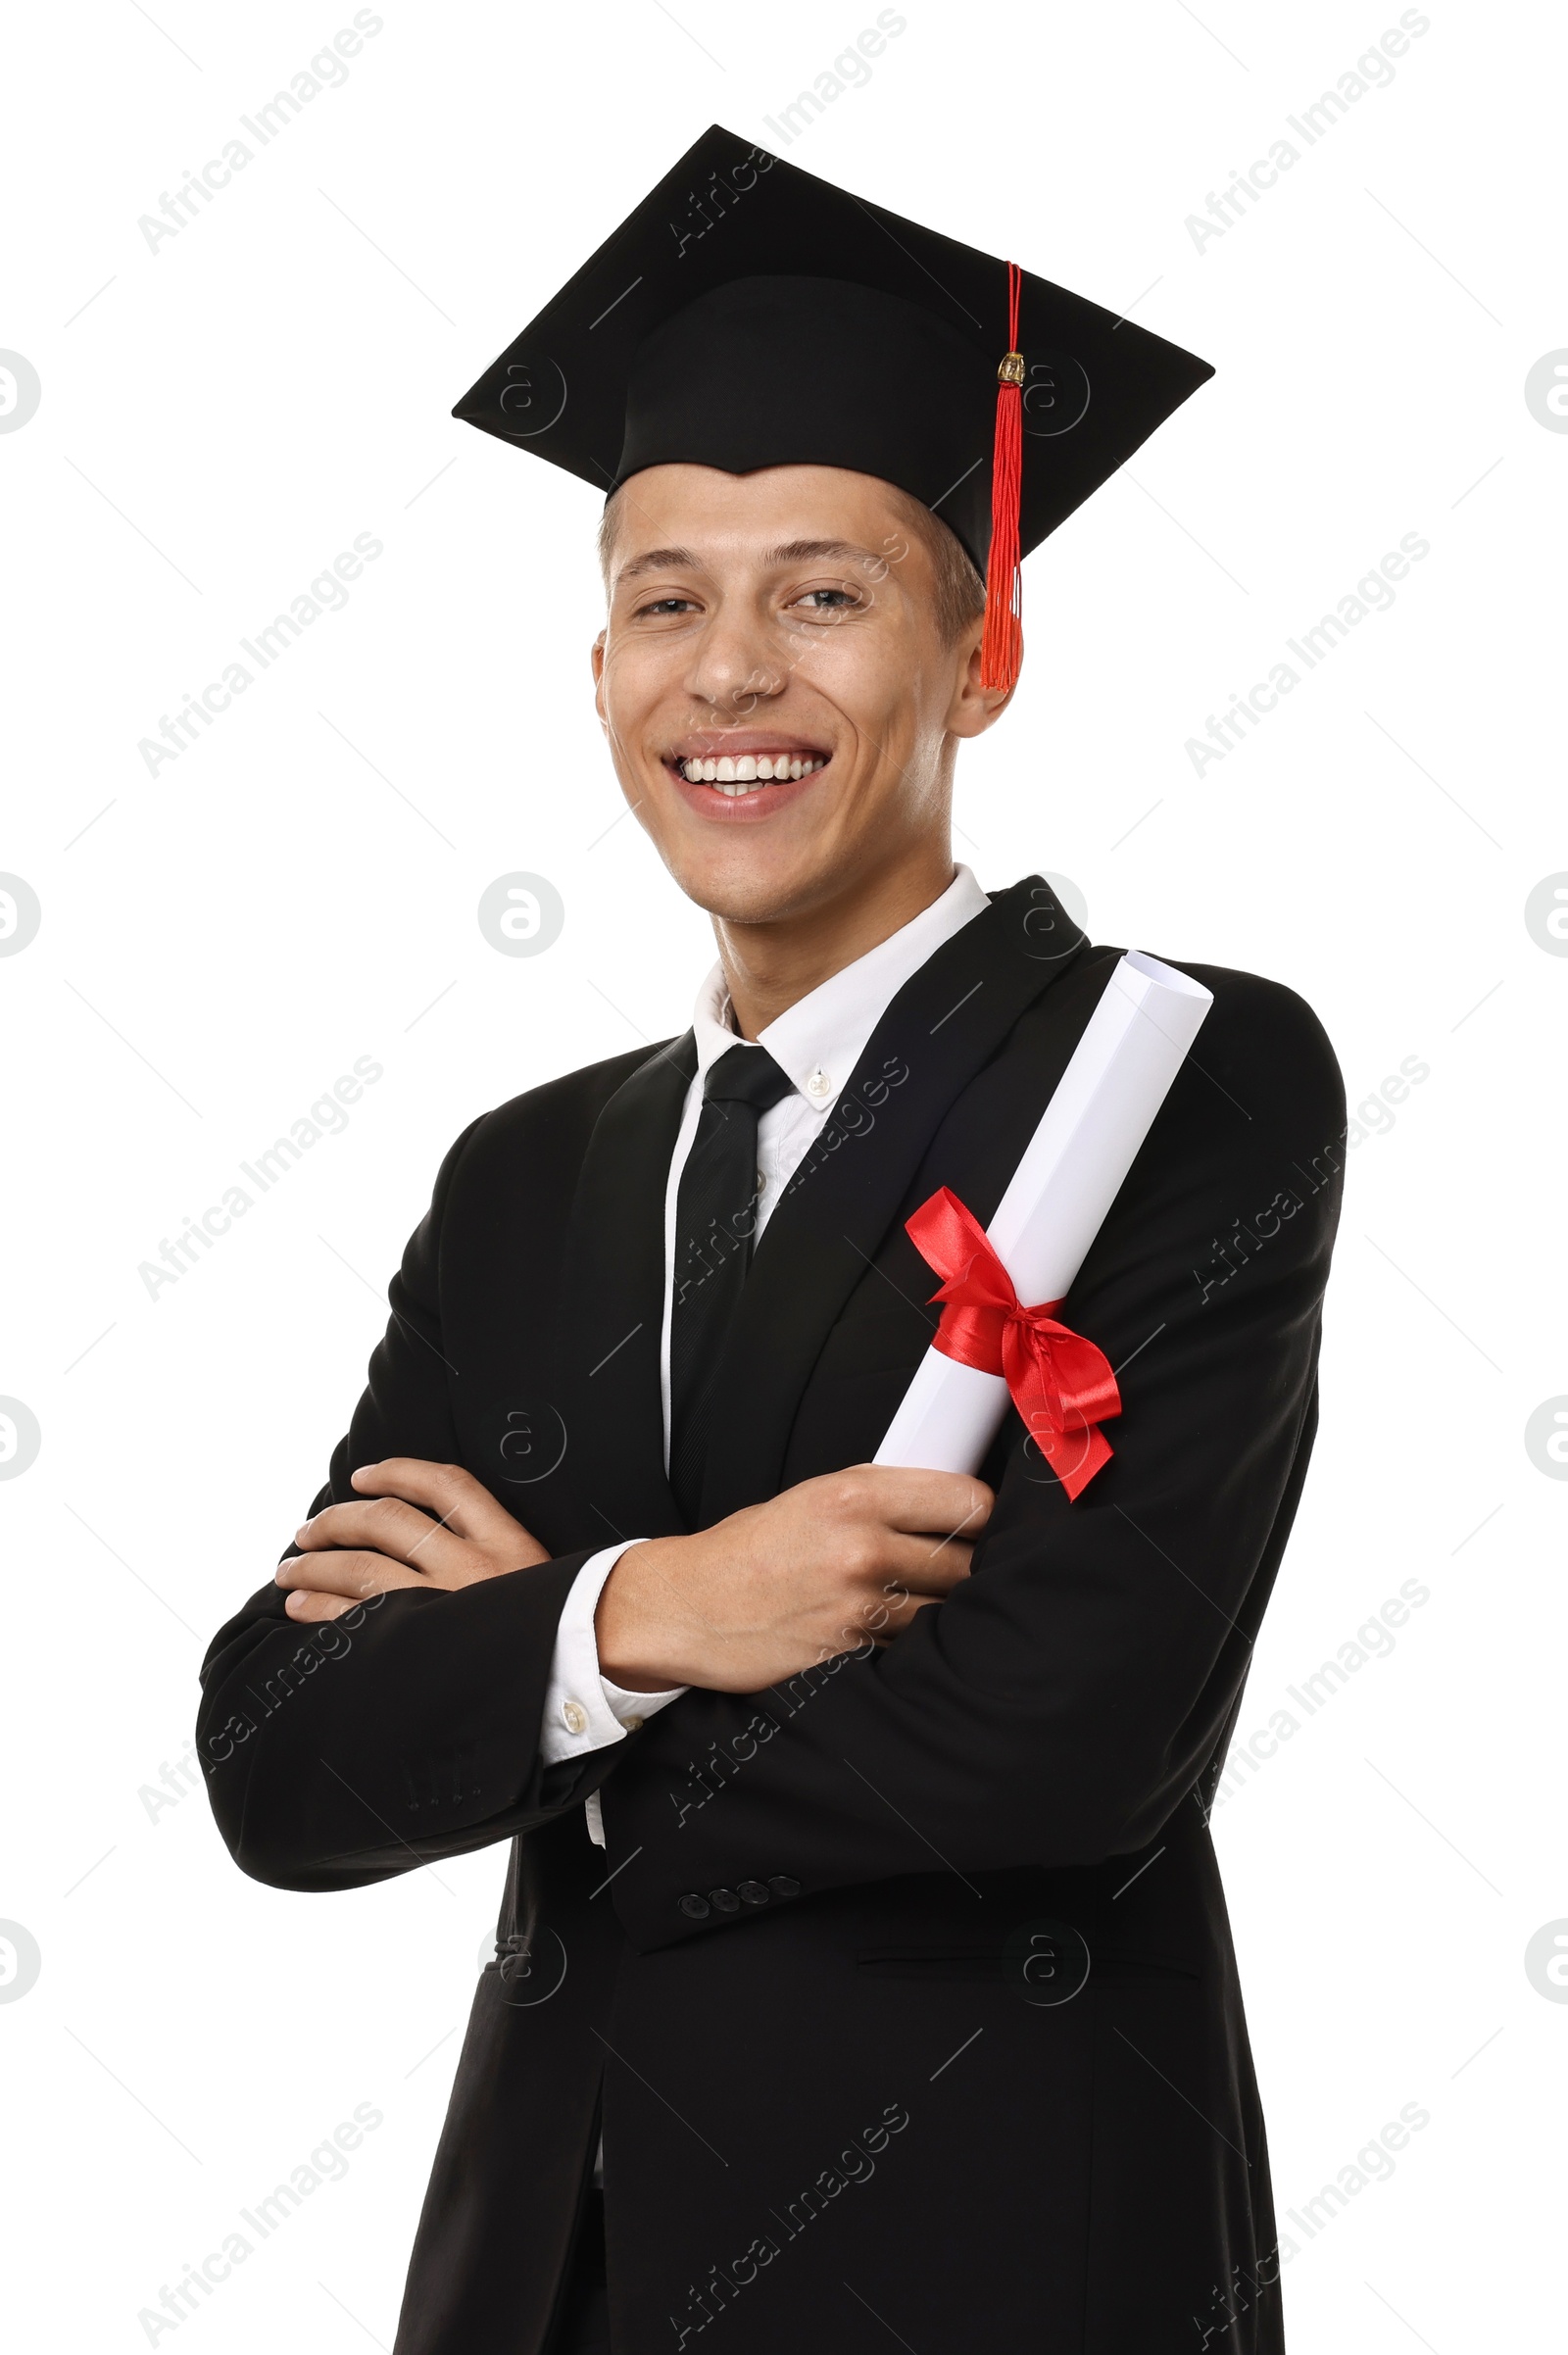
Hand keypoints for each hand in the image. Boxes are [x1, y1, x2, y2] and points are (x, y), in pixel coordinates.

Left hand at [276, 1459, 549, 1622]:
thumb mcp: (546, 1584)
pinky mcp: (421, 1645)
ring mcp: (444, 1605)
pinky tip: (302, 1606)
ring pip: (362, 1567)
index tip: (362, 1477)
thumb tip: (441, 1546)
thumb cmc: (559, 1638)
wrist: (581, 1678)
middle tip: (308, 1532)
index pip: (446, 1486)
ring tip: (291, 1569)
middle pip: (388, 1522)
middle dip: (338, 1521)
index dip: (397, 1472)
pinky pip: (356, 1616)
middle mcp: (473, 1567)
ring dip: (316, 1564)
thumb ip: (501, 1560)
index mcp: (508, 1543)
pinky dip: (321, 1607)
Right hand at [595, 1464, 990, 1694]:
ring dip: (938, 1612)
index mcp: (855, 1495)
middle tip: (947, 1568)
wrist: (688, 1609)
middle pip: (967, 1563)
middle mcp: (862, 1548)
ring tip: (908, 1602)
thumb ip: (882, 1500)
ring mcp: (859, 1606)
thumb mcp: (813, 1497)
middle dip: (965, 1568)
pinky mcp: (852, 1655)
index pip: (968, 1501)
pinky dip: (905, 1646)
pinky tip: (878, 1631)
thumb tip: (953, 1508)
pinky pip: (909, 1650)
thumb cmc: (749, 1551)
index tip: (982, 1524)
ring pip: (945, 1613)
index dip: (984, 1515)